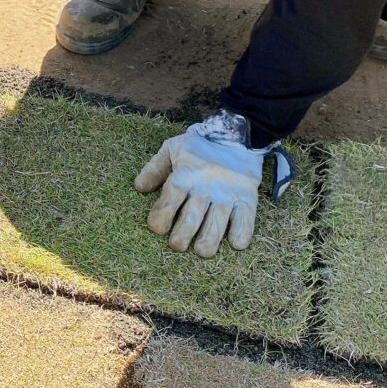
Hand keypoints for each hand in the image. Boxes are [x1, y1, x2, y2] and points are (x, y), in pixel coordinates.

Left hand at [135, 111, 267, 257]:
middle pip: (191, 216)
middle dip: (182, 236)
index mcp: (185, 174)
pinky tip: (235, 243)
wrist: (236, 136)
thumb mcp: (172, 149)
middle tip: (177, 245)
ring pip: (217, 223)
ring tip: (201, 251)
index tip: (157, 228)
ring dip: (208, 241)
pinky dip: (241, 233)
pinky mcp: (247, 198)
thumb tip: (138, 187)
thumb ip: (154, 168)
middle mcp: (205, 186)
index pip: (170, 198)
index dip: (161, 215)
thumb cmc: (199, 147)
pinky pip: (246, 219)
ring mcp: (227, 194)